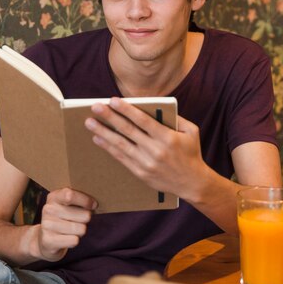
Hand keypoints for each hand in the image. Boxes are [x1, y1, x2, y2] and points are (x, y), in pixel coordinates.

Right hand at [33, 188, 96, 261]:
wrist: (44, 240)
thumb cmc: (61, 219)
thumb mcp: (66, 205)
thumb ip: (79, 200)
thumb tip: (94, 205)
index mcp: (54, 197)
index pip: (70, 195)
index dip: (85, 201)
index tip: (93, 205)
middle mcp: (48, 209)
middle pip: (84, 215)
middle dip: (85, 220)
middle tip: (78, 221)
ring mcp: (47, 225)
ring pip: (81, 229)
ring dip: (80, 231)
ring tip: (71, 230)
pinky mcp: (48, 241)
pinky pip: (74, 240)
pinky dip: (74, 241)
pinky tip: (66, 239)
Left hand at [85, 97, 205, 200]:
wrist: (192, 183)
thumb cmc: (191, 153)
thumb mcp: (191, 131)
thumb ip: (176, 118)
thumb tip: (156, 106)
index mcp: (167, 137)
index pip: (142, 120)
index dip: (126, 109)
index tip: (113, 100)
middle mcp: (155, 150)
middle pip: (128, 130)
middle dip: (109, 117)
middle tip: (95, 106)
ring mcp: (146, 163)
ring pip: (120, 144)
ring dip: (103, 132)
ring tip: (90, 122)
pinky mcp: (140, 173)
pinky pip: (121, 158)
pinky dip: (108, 148)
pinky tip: (98, 139)